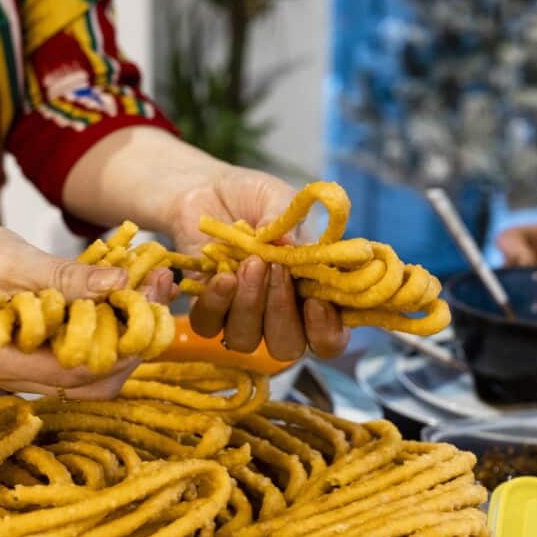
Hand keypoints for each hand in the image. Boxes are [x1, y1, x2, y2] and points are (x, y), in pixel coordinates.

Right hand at [0, 221, 173, 397]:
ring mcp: (28, 371)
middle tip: (157, 295)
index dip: (117, 345)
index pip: (73, 372)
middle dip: (131, 345)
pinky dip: (111, 329)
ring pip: (93, 374)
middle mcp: (16, 377)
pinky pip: (84, 354)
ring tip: (152, 287)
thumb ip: (64, 276)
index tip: (148, 304)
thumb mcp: (13, 259)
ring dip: (127, 336)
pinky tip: (130, 291)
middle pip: (91, 383)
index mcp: (0, 360)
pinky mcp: (40, 357)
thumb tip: (119, 282)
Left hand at [168, 169, 349, 359]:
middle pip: (286, 346)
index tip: (316, 302)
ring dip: (249, 304)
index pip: (329, 338)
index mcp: (313, 295)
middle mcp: (280, 315)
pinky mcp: (207, 310)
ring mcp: (242, 317)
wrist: (208, 190)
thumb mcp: (281, 199)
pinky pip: (209, 326)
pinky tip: (221, 275)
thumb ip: (289, 222)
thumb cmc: (256, 197)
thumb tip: (288, 246)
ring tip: (250, 262)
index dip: (326, 332)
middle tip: (276, 267)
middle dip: (282, 312)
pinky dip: (215, 303)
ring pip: (245, 340)